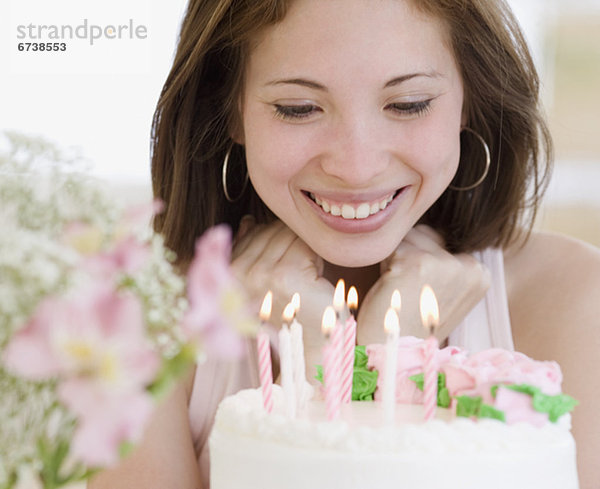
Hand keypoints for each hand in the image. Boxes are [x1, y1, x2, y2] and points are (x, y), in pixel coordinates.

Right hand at [232, 218, 334, 380]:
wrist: (312, 351)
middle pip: (271, 230)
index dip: (277, 245)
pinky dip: (316, 258)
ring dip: (305, 251)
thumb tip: (248, 221)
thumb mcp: (264, 284)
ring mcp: (260, 275)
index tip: (287, 269)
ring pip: (289, 234)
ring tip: (306, 280)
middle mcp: (237, 275)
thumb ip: (251, 251)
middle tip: (300, 276)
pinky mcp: (285, 276)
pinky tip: (315, 281)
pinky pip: (305, 244)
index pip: (253, 232)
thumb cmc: (291, 319)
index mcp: (226, 275)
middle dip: (292, 246)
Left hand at [356, 225, 490, 344]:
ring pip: (407, 236)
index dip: (418, 260)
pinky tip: (391, 290)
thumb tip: (430, 222)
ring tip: (400, 291)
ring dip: (394, 259)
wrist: (391, 353)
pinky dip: (383, 265)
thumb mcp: (439, 290)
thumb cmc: (409, 322)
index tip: (419, 293)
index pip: (439, 240)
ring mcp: (446, 265)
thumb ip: (443, 260)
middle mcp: (470, 268)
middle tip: (407, 292)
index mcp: (481, 274)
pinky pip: (391, 246)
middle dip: (407, 256)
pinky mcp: (419, 264)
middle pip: (424, 233)